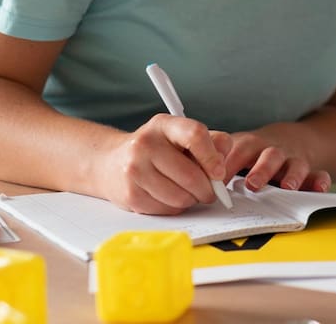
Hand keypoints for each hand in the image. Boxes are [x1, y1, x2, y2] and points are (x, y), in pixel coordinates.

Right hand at [101, 114, 233, 213]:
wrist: (111, 162)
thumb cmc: (155, 149)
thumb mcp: (182, 135)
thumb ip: (212, 142)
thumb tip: (224, 162)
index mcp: (165, 125)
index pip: (195, 135)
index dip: (212, 157)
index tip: (219, 172)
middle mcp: (146, 144)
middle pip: (190, 175)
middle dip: (207, 189)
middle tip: (210, 190)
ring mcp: (135, 169)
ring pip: (180, 197)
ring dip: (191, 200)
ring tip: (187, 191)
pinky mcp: (131, 194)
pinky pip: (167, 210)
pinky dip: (175, 207)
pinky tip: (169, 196)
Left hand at [225, 131, 331, 192]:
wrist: (292, 138)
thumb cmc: (253, 150)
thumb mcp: (234, 149)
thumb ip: (215, 161)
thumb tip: (188, 178)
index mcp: (249, 145)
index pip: (237, 150)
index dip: (228, 162)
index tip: (217, 177)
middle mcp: (271, 151)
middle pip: (266, 155)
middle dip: (260, 169)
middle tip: (251, 184)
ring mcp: (292, 159)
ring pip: (294, 164)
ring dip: (290, 175)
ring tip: (287, 187)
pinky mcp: (310, 169)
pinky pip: (319, 174)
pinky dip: (320, 181)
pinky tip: (319, 188)